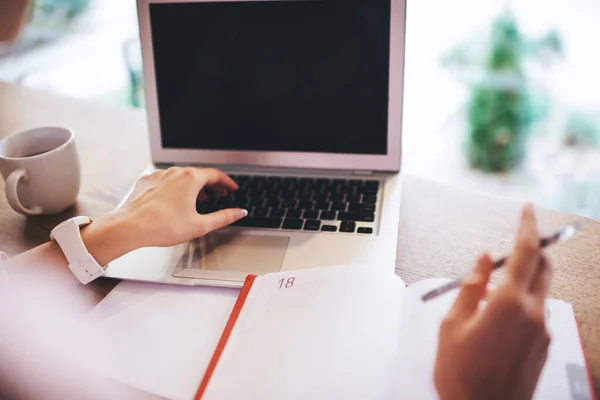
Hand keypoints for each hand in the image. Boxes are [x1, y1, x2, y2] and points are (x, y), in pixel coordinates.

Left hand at [81, 167, 246, 265]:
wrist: (130, 227)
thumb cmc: (162, 226)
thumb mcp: (200, 225)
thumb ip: (224, 217)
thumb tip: (239, 213)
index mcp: (191, 179)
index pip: (216, 175)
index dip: (227, 182)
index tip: (232, 188)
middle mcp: (175, 172)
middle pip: (199, 174)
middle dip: (212, 184)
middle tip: (219, 194)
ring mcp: (159, 175)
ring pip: (182, 176)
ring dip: (194, 185)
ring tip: (199, 198)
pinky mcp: (146, 181)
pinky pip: (166, 180)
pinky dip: (175, 187)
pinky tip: (175, 200)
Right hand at [434, 204, 551, 399]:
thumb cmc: (461, 375)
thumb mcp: (452, 324)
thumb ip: (470, 285)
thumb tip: (484, 259)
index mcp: (507, 304)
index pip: (525, 252)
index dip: (526, 227)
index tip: (526, 210)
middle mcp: (532, 314)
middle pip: (543, 267)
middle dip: (532, 249)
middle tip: (516, 242)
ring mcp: (542, 331)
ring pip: (540, 290)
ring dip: (523, 280)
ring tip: (491, 295)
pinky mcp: (544, 346)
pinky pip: (537, 312)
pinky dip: (523, 303)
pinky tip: (498, 319)